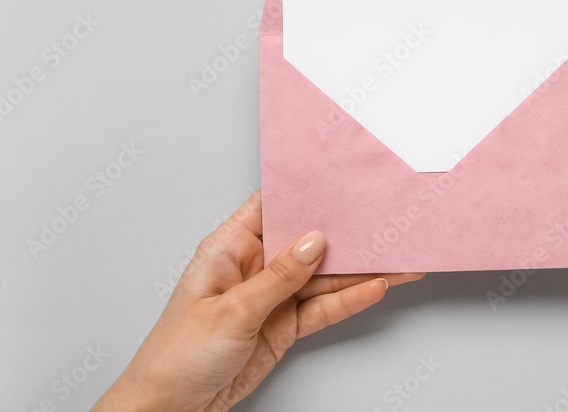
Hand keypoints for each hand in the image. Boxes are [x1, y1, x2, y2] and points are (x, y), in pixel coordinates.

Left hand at [93, 190, 423, 411]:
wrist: (170, 409)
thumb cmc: (177, 356)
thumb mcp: (231, 311)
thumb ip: (278, 277)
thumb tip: (314, 241)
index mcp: (229, 247)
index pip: (272, 206)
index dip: (304, 191)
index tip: (339, 179)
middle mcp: (253, 266)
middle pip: (307, 241)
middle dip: (344, 232)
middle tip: (383, 223)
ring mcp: (271, 296)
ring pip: (322, 276)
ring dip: (358, 270)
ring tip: (396, 261)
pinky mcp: (283, 324)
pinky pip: (322, 307)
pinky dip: (349, 300)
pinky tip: (374, 287)